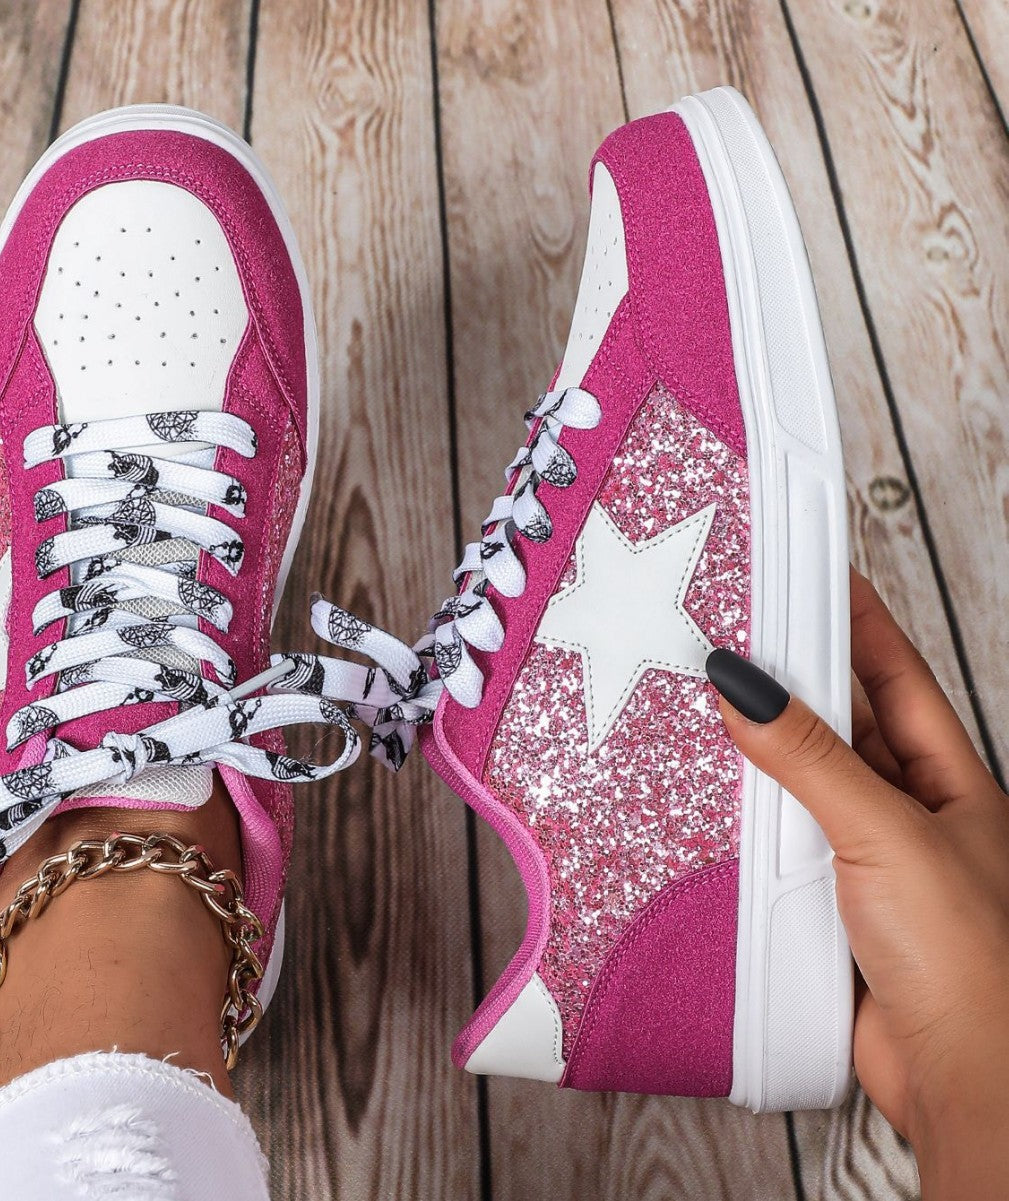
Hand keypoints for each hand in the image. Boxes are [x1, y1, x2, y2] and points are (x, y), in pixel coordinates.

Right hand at [707, 570, 1008, 1199]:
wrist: (962, 1079)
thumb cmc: (967, 955)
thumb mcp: (887, 831)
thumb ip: (812, 759)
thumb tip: (745, 688)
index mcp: (951, 779)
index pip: (898, 674)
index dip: (857, 621)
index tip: (811, 575)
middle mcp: (912, 811)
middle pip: (846, 723)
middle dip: (794, 681)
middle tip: (733, 636)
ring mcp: (870, 858)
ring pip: (806, 783)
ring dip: (762, 752)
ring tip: (705, 705)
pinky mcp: (830, 905)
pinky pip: (781, 841)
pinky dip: (746, 818)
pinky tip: (710, 798)